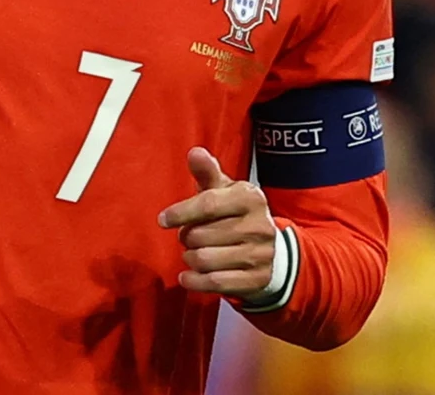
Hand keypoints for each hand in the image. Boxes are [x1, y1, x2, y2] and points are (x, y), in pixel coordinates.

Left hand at [158, 148, 278, 297]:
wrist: (270, 252)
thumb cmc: (237, 216)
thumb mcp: (225, 192)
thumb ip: (207, 173)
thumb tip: (195, 152)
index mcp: (251, 198)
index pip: (208, 203)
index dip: (181, 212)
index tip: (163, 219)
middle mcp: (259, 225)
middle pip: (201, 235)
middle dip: (187, 237)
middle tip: (192, 236)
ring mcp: (260, 254)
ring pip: (204, 260)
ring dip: (190, 258)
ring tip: (195, 253)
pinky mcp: (256, 279)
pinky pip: (214, 283)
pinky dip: (195, 281)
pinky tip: (189, 275)